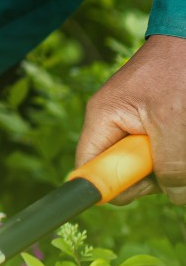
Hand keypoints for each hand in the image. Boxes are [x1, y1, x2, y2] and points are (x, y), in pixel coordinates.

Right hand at [73, 35, 185, 205]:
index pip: (89, 168)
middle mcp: (114, 124)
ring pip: (151, 168)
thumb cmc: (179, 71)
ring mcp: (136, 126)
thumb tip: (174, 194)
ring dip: (175, 164)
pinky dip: (182, 154)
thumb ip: (169, 167)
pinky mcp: (157, 126)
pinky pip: (166, 155)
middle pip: (124, 173)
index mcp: (103, 118)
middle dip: (154, 176)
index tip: (137, 189)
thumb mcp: (173, 123)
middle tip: (177, 158)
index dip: (108, 186)